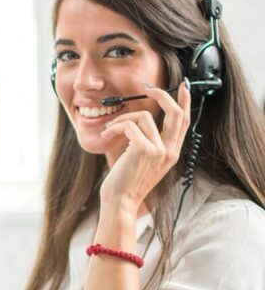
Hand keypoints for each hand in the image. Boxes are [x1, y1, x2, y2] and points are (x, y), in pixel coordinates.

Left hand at [99, 80, 190, 213]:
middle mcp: (169, 151)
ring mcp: (158, 150)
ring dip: (122, 119)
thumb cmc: (125, 184)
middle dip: (162, 95)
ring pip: (143, 116)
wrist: (120, 202)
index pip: (184, 122)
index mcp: (171, 154)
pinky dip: (115, 126)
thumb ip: (146, 144)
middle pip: (175, 112)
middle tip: (148, 87)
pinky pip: (129, 125)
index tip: (183, 87)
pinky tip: (106, 135)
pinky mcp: (144, 149)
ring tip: (109, 129)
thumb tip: (137, 122)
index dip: (184, 102)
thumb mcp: (141, 163)